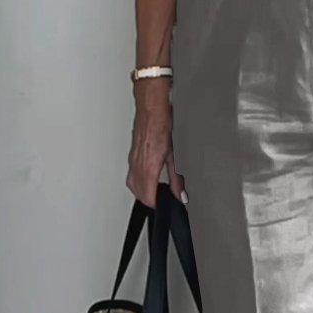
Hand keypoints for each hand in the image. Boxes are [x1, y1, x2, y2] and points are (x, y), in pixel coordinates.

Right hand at [126, 88, 186, 208]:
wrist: (152, 106)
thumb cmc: (164, 123)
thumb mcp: (176, 153)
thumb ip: (177, 177)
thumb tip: (180, 193)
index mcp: (149, 167)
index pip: (148, 197)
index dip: (157, 205)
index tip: (165, 206)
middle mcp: (137, 165)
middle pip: (139, 193)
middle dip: (149, 200)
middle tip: (162, 201)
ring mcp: (133, 159)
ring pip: (133, 184)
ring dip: (143, 191)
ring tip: (155, 192)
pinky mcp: (132, 154)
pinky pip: (132, 174)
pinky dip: (139, 180)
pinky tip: (148, 177)